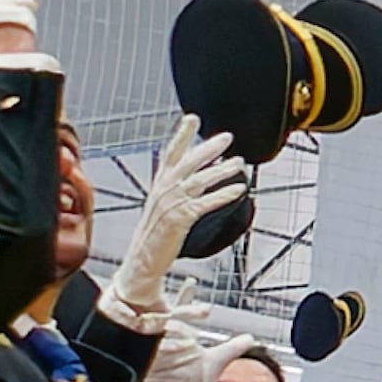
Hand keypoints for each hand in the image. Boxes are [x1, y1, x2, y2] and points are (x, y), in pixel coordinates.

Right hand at [103, 121, 246, 325]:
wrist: (141, 263)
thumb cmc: (154, 238)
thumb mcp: (162, 208)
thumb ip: (176, 191)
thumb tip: (195, 179)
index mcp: (159, 186)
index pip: (171, 154)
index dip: (182, 135)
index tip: (192, 117)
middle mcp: (163, 191)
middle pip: (188, 162)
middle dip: (208, 147)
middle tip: (227, 137)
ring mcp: (171, 204)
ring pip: (199, 180)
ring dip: (222, 170)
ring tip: (240, 163)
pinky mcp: (179, 219)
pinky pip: (205, 203)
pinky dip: (223, 194)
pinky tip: (239, 189)